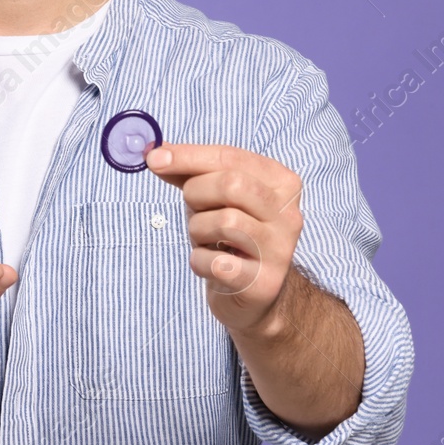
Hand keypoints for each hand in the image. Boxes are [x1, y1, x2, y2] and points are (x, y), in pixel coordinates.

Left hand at [143, 143, 304, 335]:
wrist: (252, 292)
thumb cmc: (230, 236)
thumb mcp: (213, 197)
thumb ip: (189, 172)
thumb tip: (156, 152)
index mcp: (281, 182)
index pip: (232, 157)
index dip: (189, 156)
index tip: (155, 158)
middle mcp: (288, 213)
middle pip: (232, 184)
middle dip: (197, 194)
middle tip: (194, 210)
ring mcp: (280, 249)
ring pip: (225, 222)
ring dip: (198, 230)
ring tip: (205, 240)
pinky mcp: (264, 282)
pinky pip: (217, 264)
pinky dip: (199, 262)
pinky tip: (209, 264)